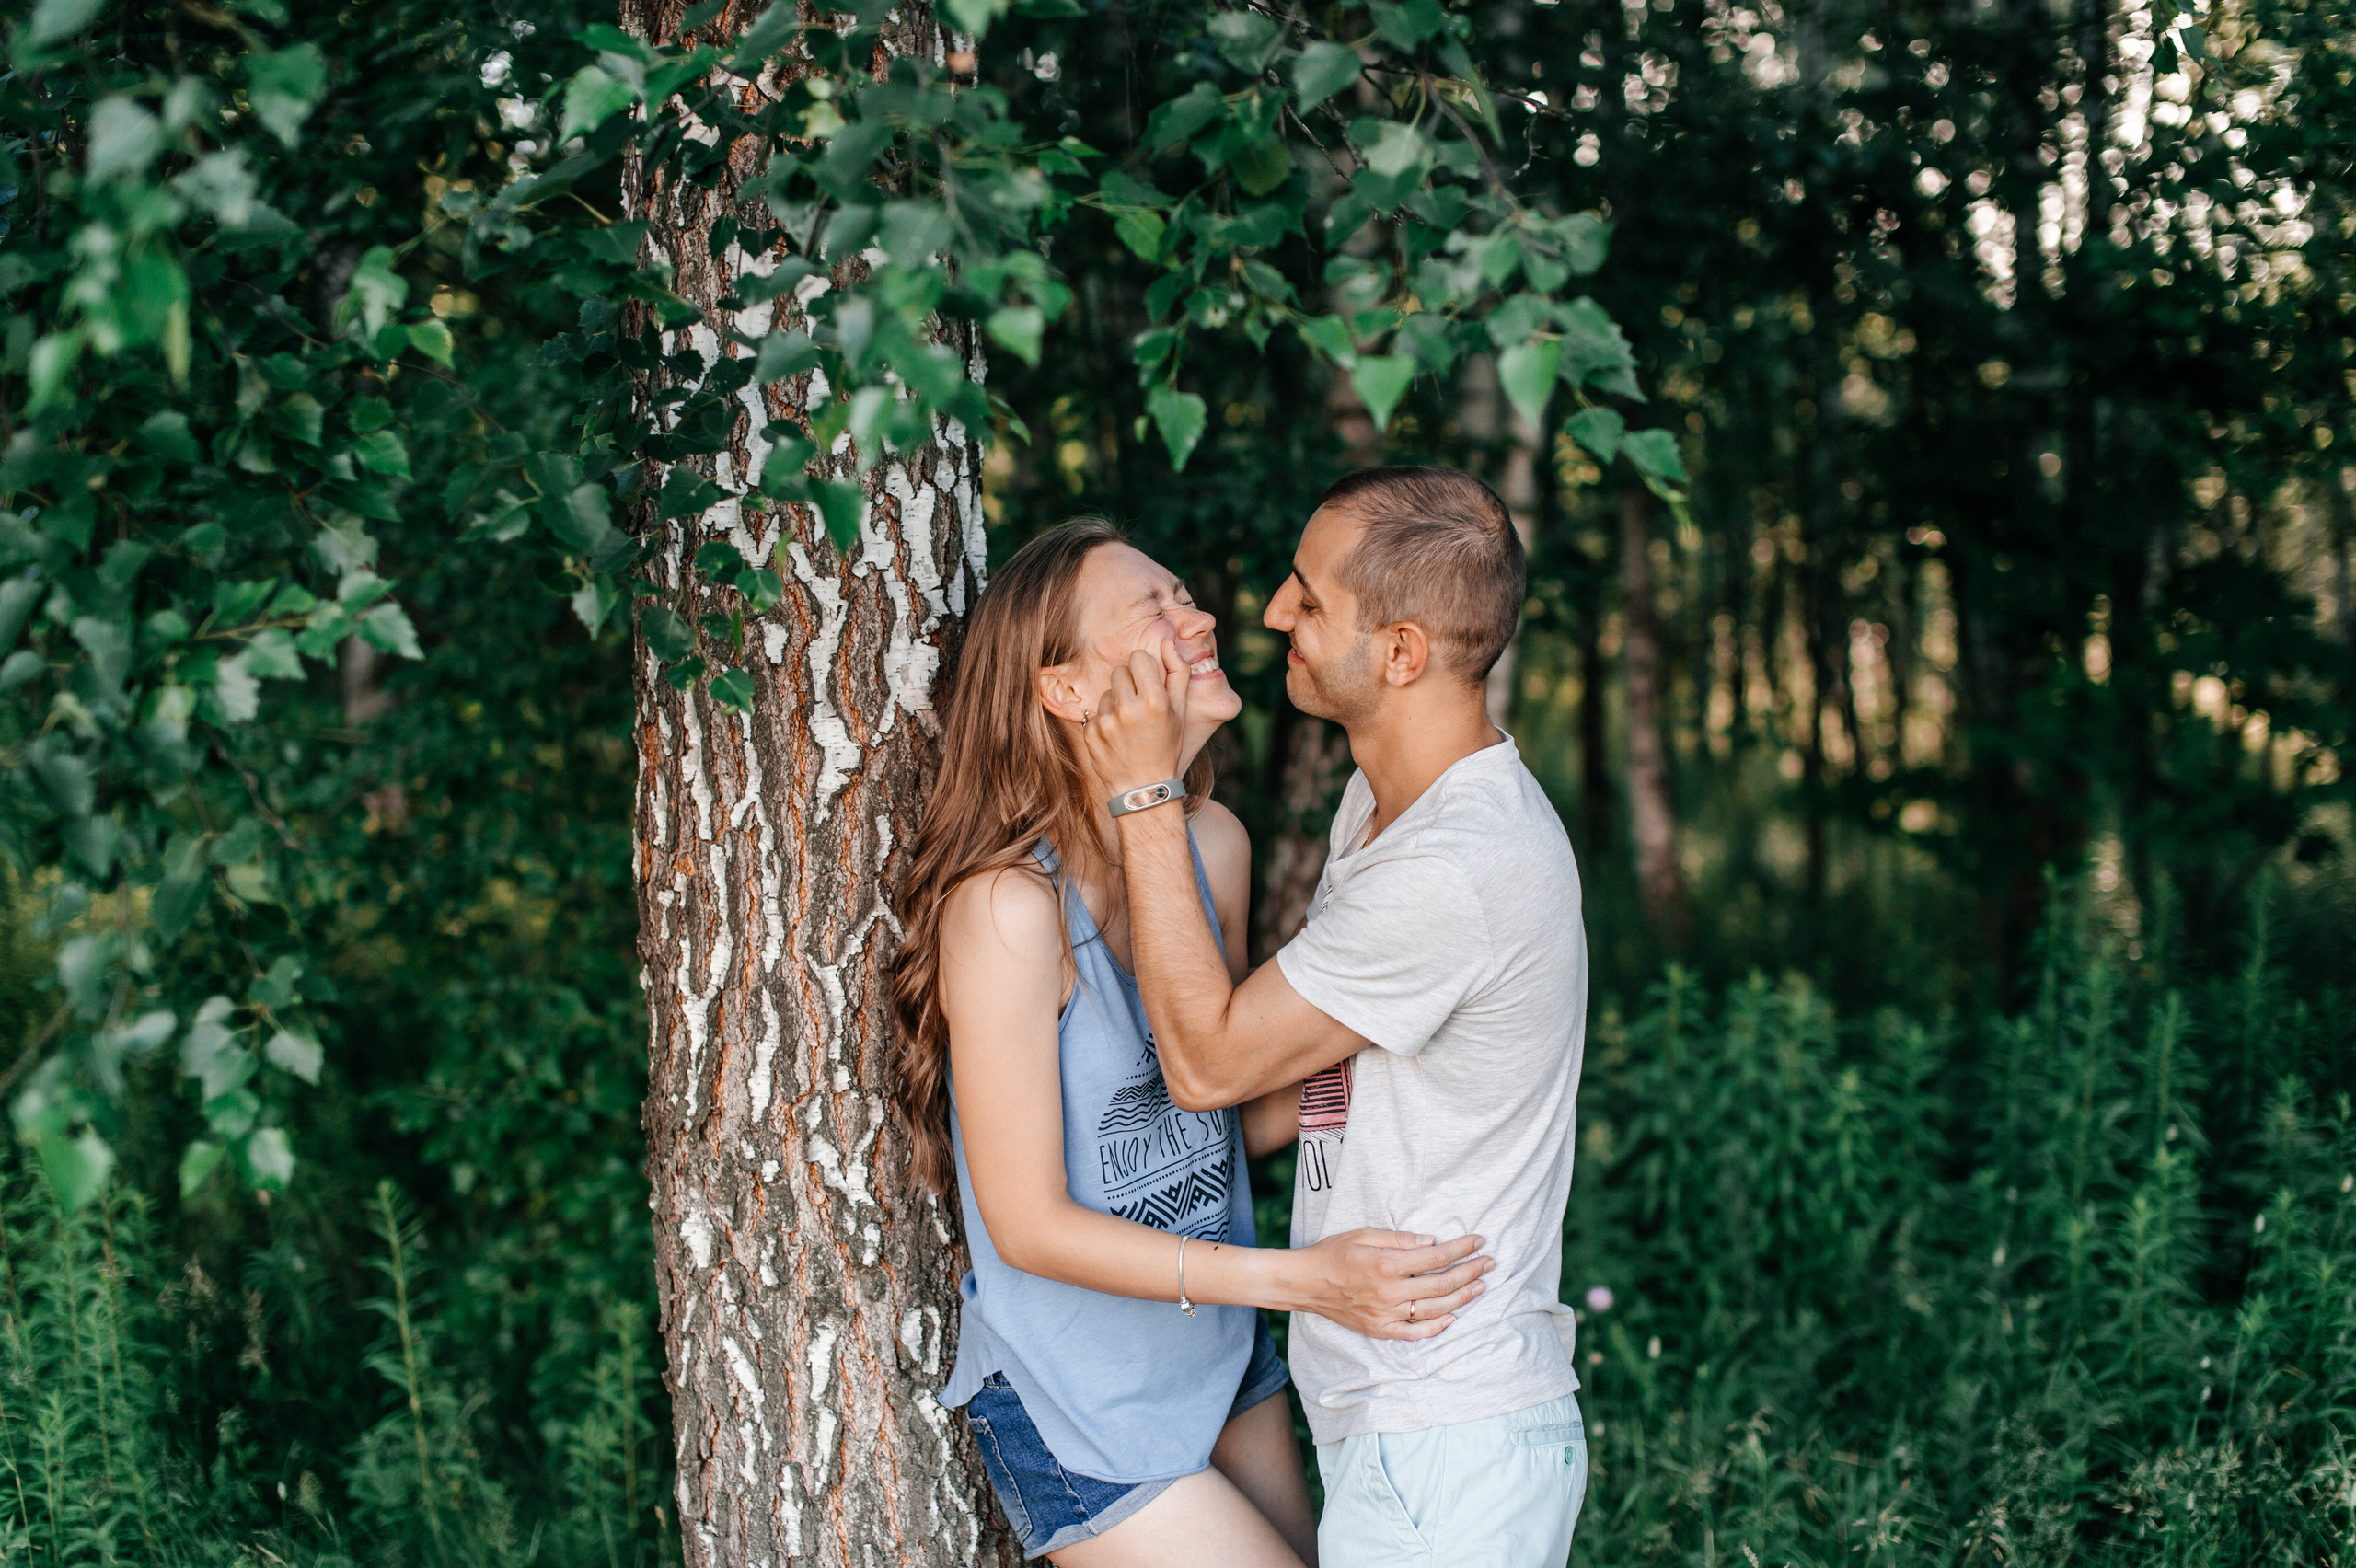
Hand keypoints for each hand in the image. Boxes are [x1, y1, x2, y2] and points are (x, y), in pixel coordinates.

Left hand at [1082, 640, 1188, 795]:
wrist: (1143, 788)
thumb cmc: (1166, 745)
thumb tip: (1167, 641)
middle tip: (1140, 708)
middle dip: (1129, 685)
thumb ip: (1178, 672)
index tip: (1148, 684)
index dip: (1144, 669)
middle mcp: (1129, 708)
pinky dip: (1105, 720)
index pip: (1138, 657)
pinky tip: (1117, 737)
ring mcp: (1107, 721)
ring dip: (1116, 703)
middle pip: (1120, 671)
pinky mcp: (1091, 731)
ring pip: (1107, 691)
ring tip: (1129, 725)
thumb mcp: (1181, 711)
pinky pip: (1096, 710)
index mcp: (1154, 700)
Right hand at [1289, 1229, 1492, 1340]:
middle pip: (1442, 1285)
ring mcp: (1385, 1314)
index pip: (1437, 1257)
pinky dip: (1435, 1329)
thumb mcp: (1364, 1234)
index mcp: (1387, 1264)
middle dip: (1470, 1272)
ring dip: (1462, 1298)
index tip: (1479, 1241)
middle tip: (1489, 1264)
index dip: (1462, 1249)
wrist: (1305, 1282)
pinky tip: (1452, 1318)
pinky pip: (1413, 1333)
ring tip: (1480, 1287)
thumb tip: (1432, 1241)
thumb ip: (1400, 1239)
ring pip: (1434, 1310)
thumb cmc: (1333, 1252)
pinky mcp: (1379, 1329)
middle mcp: (1390, 1292)